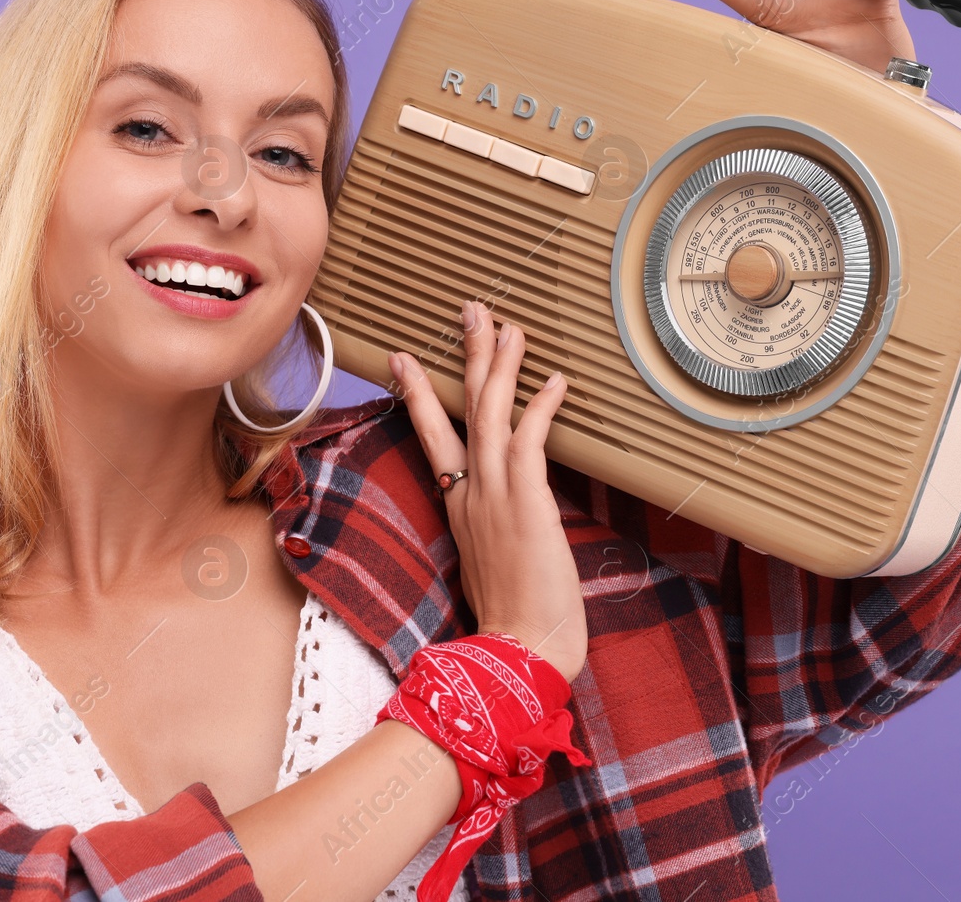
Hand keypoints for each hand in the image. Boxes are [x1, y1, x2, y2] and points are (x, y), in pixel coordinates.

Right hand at [387, 300, 587, 683]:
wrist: (516, 648)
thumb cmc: (513, 617)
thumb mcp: (492, 564)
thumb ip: (493, 532)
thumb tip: (508, 515)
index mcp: (458, 505)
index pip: (436, 436)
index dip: (421, 395)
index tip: (407, 361)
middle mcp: (469, 491)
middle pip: (460, 407)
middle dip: (467, 355)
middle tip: (471, 311)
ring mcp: (493, 494)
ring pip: (491, 412)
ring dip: (500, 363)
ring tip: (508, 325)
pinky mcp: (524, 501)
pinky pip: (529, 439)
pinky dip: (540, 406)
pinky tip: (553, 380)